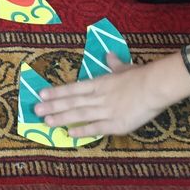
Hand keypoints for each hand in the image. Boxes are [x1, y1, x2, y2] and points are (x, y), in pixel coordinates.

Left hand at [35, 53, 189, 136]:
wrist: (154, 87)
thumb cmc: (140, 76)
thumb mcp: (124, 68)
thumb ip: (114, 64)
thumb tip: (109, 56)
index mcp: (99, 83)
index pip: (73, 88)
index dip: (56, 92)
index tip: (41, 94)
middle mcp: (98, 97)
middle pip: (71, 102)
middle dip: (52, 106)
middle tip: (35, 110)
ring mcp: (105, 111)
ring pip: (79, 114)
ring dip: (61, 118)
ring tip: (46, 121)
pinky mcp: (116, 124)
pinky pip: (95, 128)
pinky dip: (82, 131)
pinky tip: (69, 133)